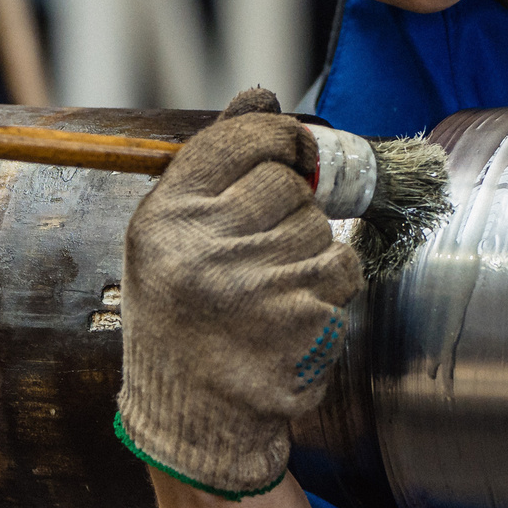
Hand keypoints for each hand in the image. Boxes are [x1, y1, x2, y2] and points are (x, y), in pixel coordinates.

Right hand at [115, 87, 364, 496]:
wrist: (193, 414)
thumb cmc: (183, 314)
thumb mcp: (174, 236)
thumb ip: (216, 163)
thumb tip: (260, 93)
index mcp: (166, 220)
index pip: (239, 140)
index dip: (276, 137)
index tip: (288, 151)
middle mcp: (205, 249)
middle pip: (285, 183)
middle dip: (288, 206)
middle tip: (263, 245)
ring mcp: (256, 285)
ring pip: (318, 228)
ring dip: (308, 250)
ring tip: (270, 288)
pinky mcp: (302, 318)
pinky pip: (342, 270)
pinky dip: (330, 285)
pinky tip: (294, 310)